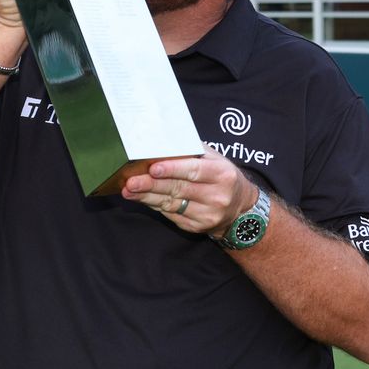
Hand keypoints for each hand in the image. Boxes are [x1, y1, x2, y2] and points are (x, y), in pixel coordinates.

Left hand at [122, 149, 258, 236]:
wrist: (239, 208)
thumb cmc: (222, 177)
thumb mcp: (215, 159)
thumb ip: (193, 151)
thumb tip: (163, 142)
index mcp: (222, 174)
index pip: (194, 171)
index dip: (172, 170)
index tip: (153, 168)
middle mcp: (217, 196)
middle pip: (179, 189)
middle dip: (151, 185)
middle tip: (131, 181)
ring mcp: (207, 214)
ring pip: (171, 204)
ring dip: (147, 197)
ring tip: (129, 191)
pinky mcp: (197, 226)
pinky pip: (171, 214)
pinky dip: (155, 205)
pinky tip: (142, 199)